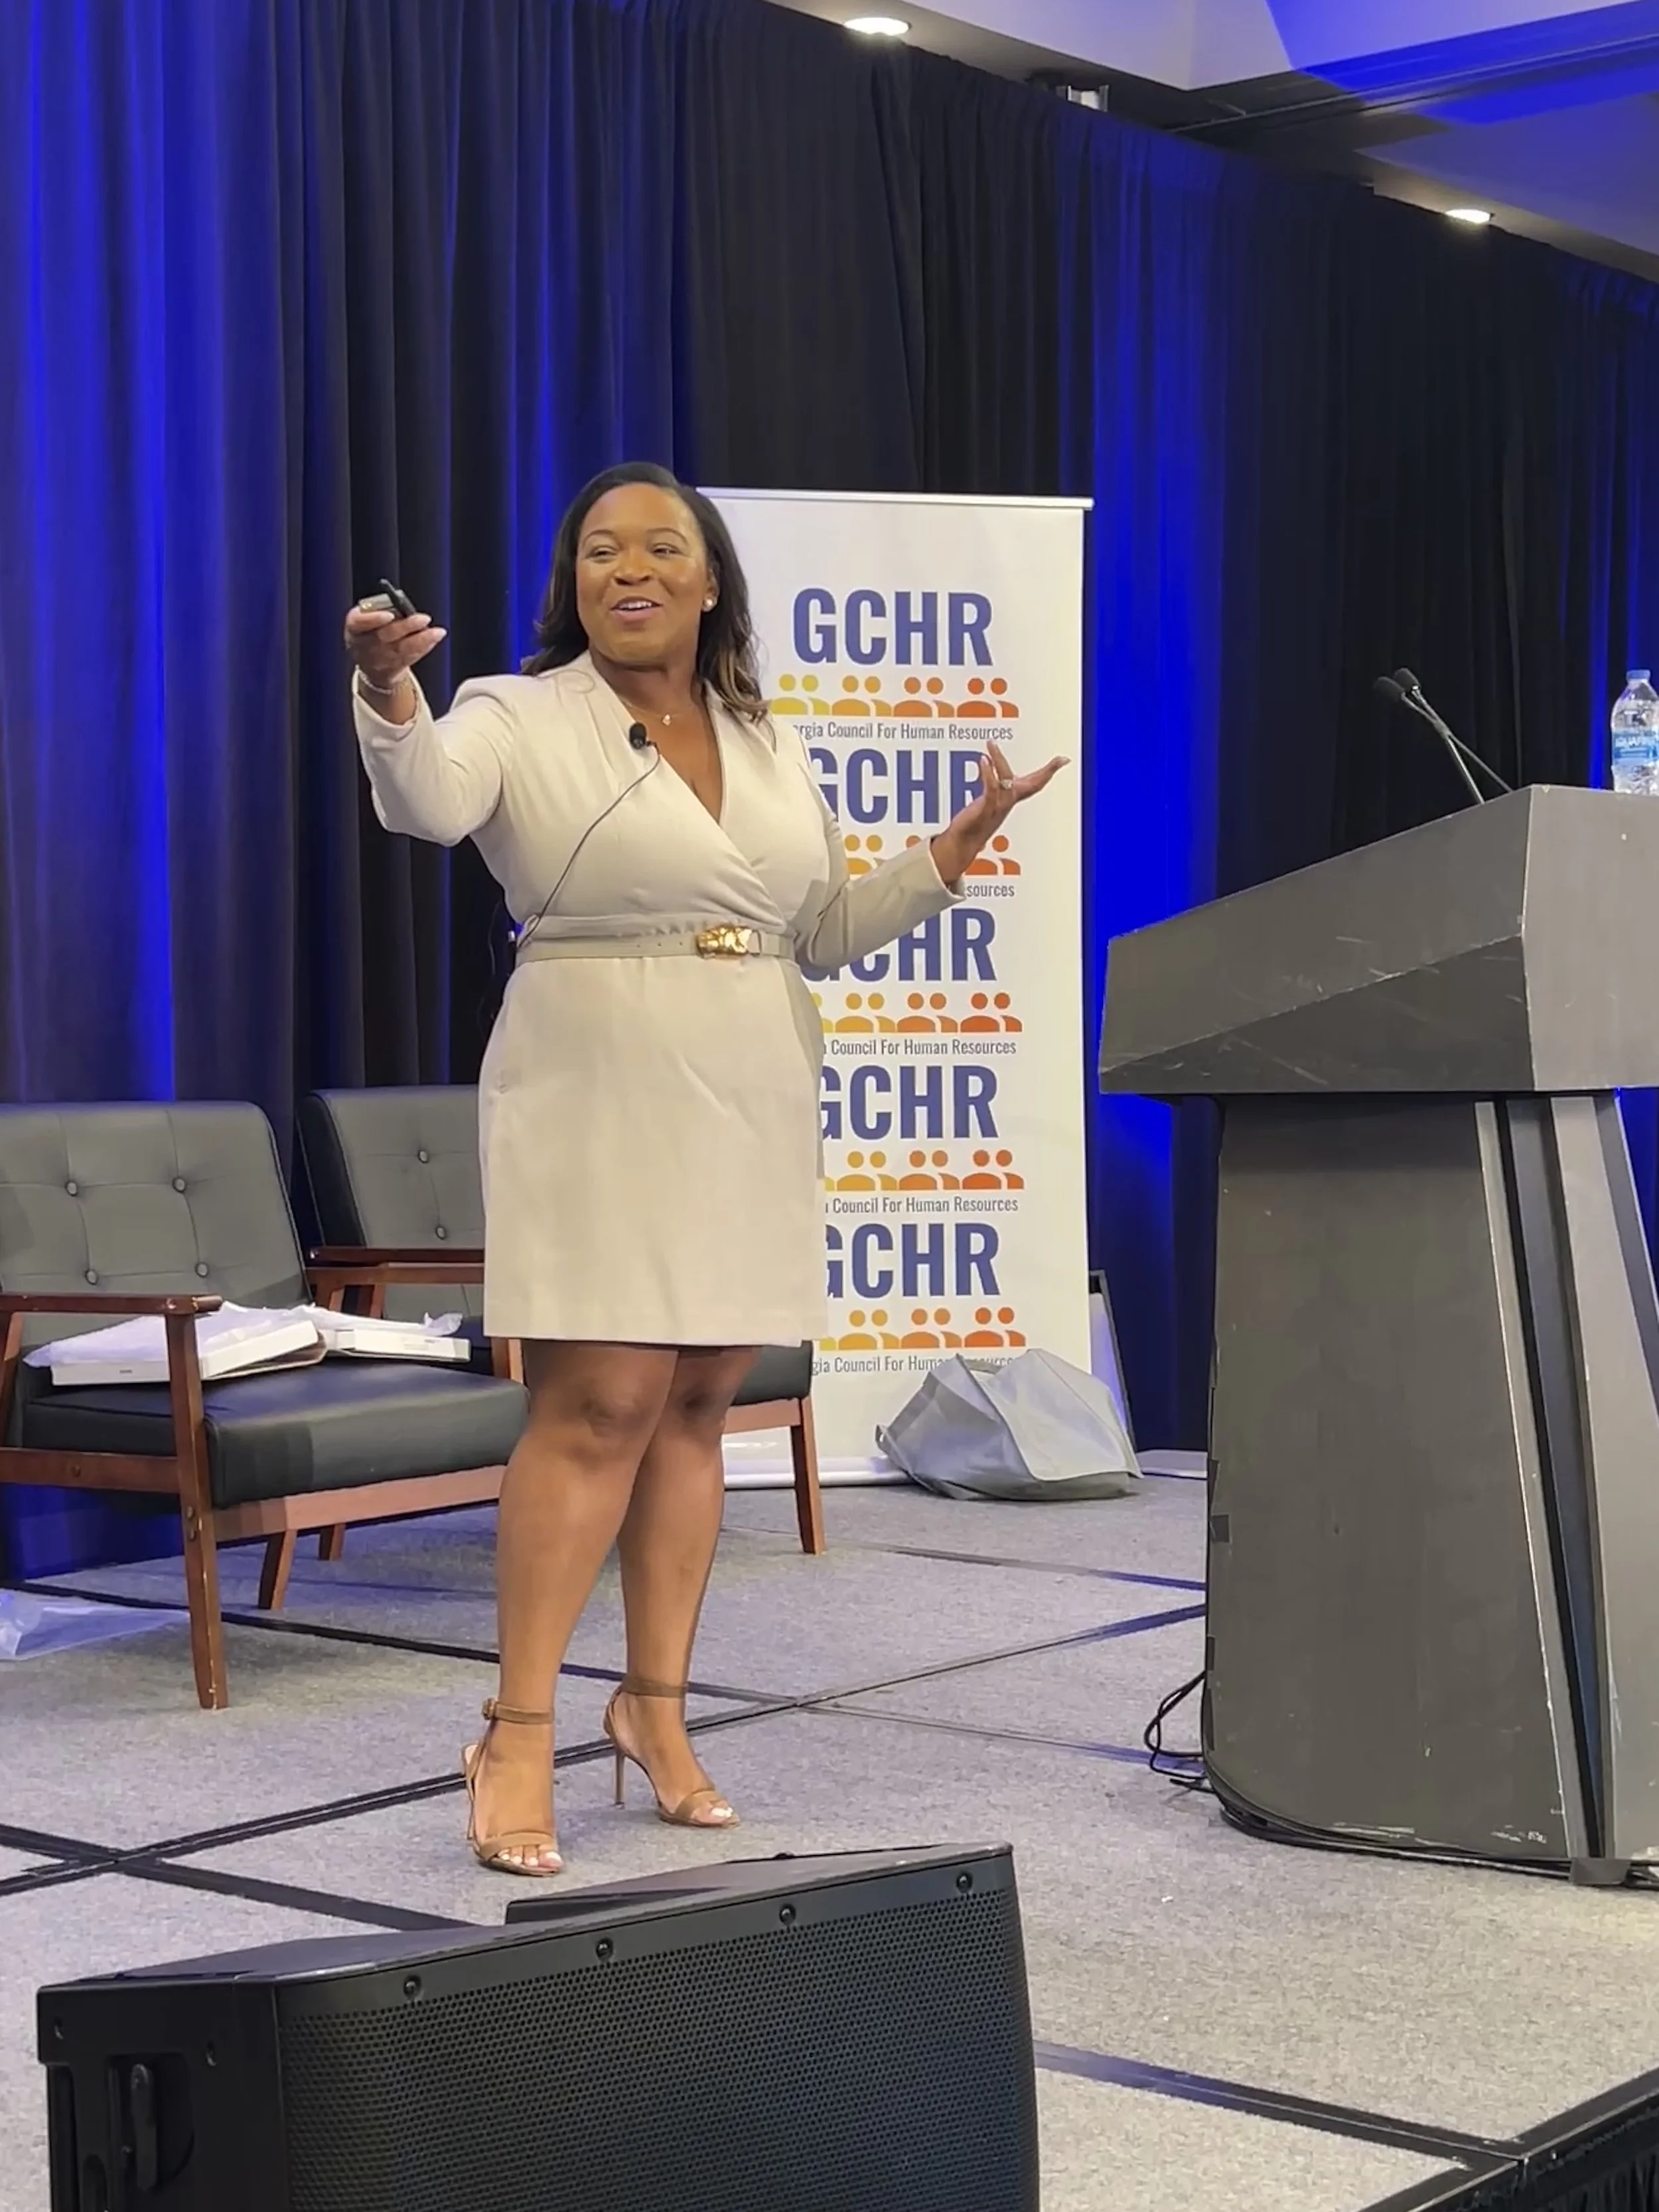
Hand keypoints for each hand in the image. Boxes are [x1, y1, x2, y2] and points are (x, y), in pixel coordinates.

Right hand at [343, 597, 446, 696]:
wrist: (370, 661)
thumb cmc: (371, 629)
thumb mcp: (369, 618)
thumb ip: (381, 611)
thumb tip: (403, 607)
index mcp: (354, 627)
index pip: (359, 622)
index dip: (374, 619)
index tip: (390, 614)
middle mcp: (363, 646)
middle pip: (384, 636)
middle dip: (405, 627)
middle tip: (423, 618)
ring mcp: (378, 660)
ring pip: (401, 650)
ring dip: (421, 640)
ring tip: (437, 632)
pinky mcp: (393, 670)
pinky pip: (410, 658)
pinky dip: (424, 647)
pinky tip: (434, 638)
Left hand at [931, 739, 1066, 880]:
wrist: (960, 845)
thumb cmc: (971, 825)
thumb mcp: (986, 803)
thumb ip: (993, 788)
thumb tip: (991, 769)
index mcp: (1010, 800)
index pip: (1034, 784)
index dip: (1048, 772)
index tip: (1064, 760)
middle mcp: (1007, 804)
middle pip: (1033, 786)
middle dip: (1047, 772)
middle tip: (1060, 759)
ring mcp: (997, 808)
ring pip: (1007, 782)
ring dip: (1000, 762)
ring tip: (992, 745)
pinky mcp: (984, 811)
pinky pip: (991, 790)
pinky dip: (988, 774)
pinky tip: (984, 760)